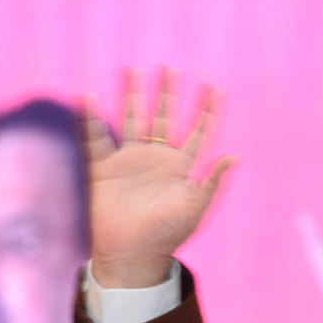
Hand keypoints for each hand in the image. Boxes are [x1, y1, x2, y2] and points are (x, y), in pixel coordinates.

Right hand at [83, 69, 233, 287]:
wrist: (132, 254)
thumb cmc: (168, 235)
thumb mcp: (196, 208)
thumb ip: (212, 182)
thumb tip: (235, 156)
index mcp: (181, 166)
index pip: (198, 132)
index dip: (207, 111)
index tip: (215, 88)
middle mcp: (156, 157)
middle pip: (163, 117)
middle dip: (168, 93)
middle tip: (171, 68)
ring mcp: (129, 160)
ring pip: (132, 119)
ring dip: (133, 95)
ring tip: (134, 70)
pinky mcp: (103, 168)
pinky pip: (94, 138)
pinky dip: (90, 118)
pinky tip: (88, 97)